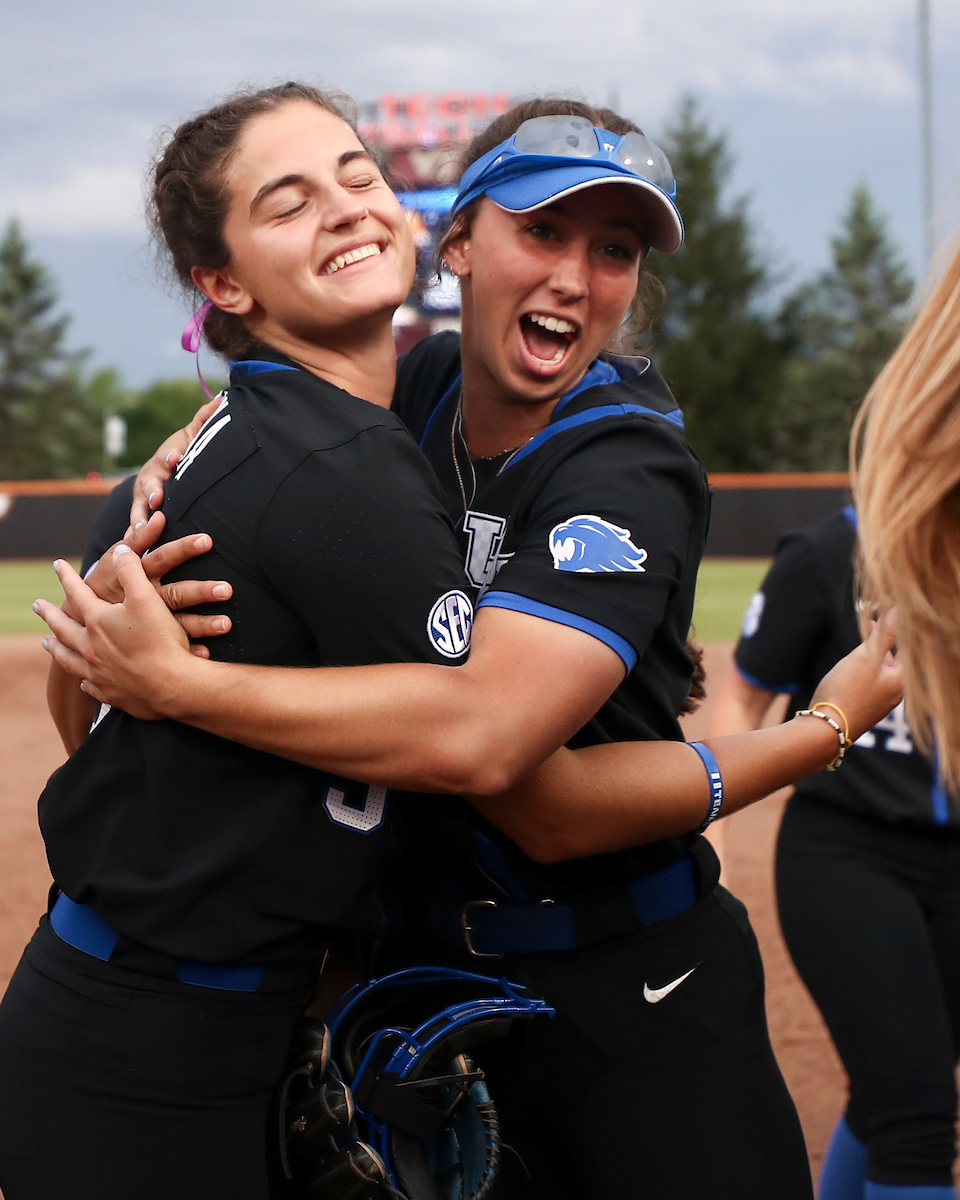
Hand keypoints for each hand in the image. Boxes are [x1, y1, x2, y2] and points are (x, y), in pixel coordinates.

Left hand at [36, 547, 198, 719]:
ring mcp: (97, 672)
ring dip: (56, 647)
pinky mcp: (109, 692)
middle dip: (49, 613)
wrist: (173, 685)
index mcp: (98, 621)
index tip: (58, 564)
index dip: (67, 576)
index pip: (77, 592)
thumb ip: (130, 571)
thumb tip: (120, 551)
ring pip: (68, 657)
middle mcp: (90, 647)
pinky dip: (82, 678)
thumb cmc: (161, 640)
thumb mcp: (147, 597)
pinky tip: (82, 678)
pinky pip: (88, 684)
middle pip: (62, 627)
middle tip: (37, 605)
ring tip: (47, 642)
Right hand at [82, 509, 232, 647]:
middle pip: (174, 592)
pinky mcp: (146, 640)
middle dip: (201, 591)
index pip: (163, 557)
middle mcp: (142, 598)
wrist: (77, 621)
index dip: (183, 548)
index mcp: (137, 574)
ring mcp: (145, 622)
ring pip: (176, 622)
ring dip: (200, 624)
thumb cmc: (104, 582)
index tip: (207, 540)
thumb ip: (138, 537)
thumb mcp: (114, 560)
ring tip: (226, 624)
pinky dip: (187, 650)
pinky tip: (206, 653)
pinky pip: (168, 648)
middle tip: (227, 589)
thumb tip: (158, 514)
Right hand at [129, 398, 221, 526]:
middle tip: (157, 498)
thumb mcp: (192, 437)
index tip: (176, 458)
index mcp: (164, 459)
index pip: (168, 456)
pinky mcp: (141, 516)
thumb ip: (205, 420)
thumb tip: (221, 397)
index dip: (171, 457)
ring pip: (139, 509)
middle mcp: (150, 478)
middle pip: (149, 484)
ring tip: (143, 530)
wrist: (162, 473)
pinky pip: (137, 529)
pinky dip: (136, 538)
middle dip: (153, 490)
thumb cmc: (182, 454)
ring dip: (140, 519)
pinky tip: (137, 550)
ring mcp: (143, 498)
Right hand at [810, 610, 901, 741]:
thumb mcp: (866, 657)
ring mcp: (882, 701)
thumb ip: (885, 634)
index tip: (889, 612)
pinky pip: (872, 681)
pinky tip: (852, 664)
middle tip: (873, 620)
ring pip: (883, 669)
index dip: (899, 627)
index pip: (908, 647)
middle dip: (886, 638)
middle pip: (896, 658)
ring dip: (875, 651)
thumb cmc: (847, 691)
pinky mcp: (867, 707)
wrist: (826, 729)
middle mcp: (896, 691)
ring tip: (864, 636)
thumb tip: (900, 610)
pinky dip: (867, 667)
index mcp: (902, 679)